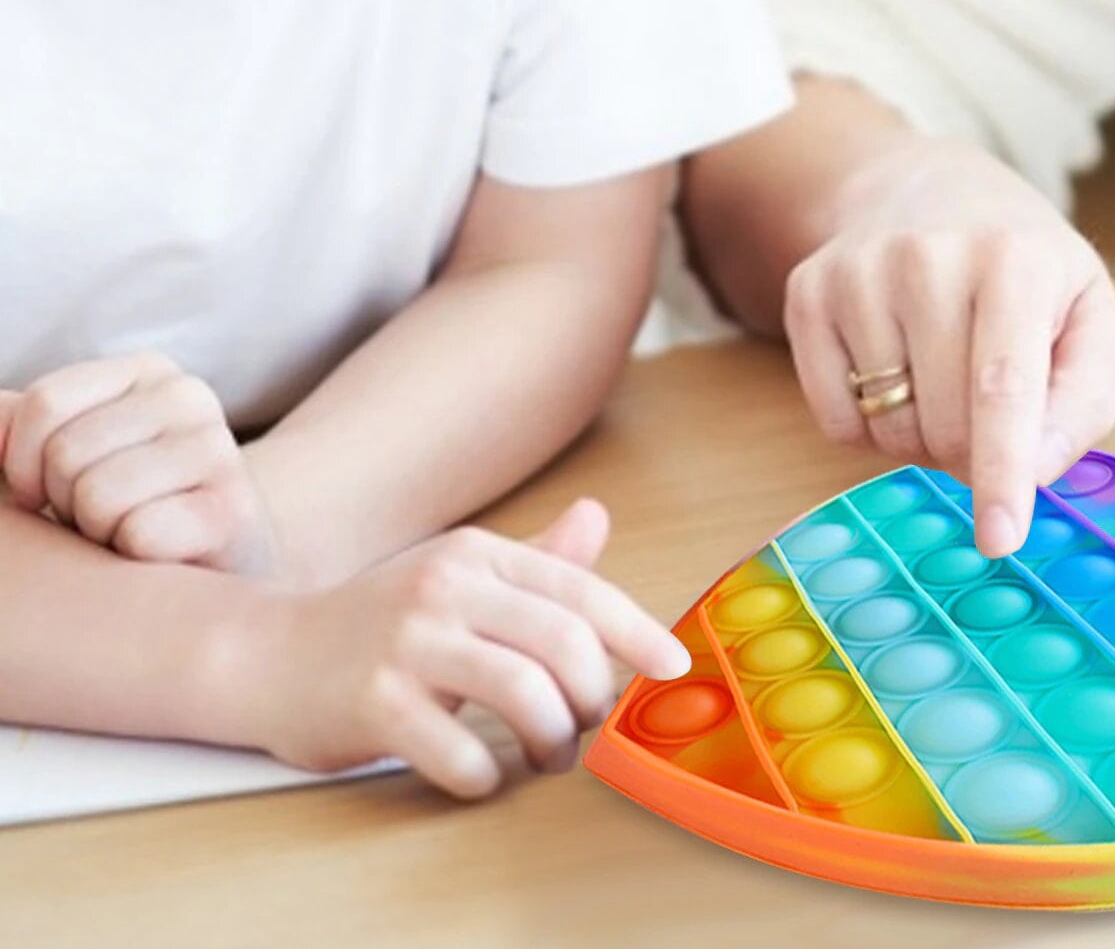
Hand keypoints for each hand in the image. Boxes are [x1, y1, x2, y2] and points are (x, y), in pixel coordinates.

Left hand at [0, 351, 281, 575]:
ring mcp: (219, 450)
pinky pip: (141, 532)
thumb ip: (24, 426)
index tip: (48, 490)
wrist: (223, 554)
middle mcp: (190, 397)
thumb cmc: (131, 501)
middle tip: (101, 515)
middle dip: (65, 501)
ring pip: (98, 496)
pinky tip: (158, 553)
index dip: (22, 463)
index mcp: (148, 371)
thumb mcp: (77, 449)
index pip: (45, 403)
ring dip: (98, 532)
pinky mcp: (232, 511)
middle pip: (66, 452)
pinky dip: (134, 555)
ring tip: (127, 531)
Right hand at [245, 499, 690, 797]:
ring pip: (524, 694)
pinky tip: (482, 772)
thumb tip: (598, 516)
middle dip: (594, 696)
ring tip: (548, 753)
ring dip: (553, 739)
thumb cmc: (380, 620)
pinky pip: (460, 751)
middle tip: (589, 724)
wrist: (266, 652)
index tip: (673, 667)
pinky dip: (486, 774)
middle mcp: (446, 587)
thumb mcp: (458, 575)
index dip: (636, 632)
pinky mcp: (373, 703)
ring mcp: (408, 643)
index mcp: (477, 554)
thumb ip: (534, 560)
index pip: (580, 588)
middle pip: (563, 643)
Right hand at [781, 137, 1114, 559]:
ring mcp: (858, 271)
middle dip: (973, 449)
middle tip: (989, 404)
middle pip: (946, 425)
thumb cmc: (1022, 267)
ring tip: (941, 370)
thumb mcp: (1089, 313)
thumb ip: (1084, 397)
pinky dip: (869, 424)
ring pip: (888, 429)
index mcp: (1014, 259)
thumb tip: (1038, 471)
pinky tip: (893, 365)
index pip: (1003, 387)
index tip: (1000, 539)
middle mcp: (928, 255)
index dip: (1002, 471)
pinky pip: (834, 420)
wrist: (925, 188)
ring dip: (922, 434)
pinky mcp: (808, 292)